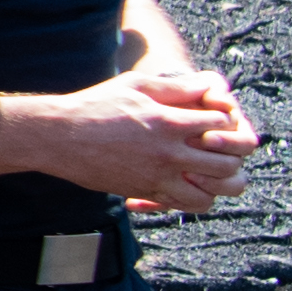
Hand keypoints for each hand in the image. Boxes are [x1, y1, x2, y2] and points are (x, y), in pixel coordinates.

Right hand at [35, 65, 254, 216]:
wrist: (61, 137)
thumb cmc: (97, 105)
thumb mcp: (137, 85)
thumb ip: (176, 87)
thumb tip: (208, 86)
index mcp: (169, 123)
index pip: (222, 124)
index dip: (224, 119)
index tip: (214, 117)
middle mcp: (169, 154)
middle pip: (226, 162)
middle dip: (230, 152)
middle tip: (218, 144)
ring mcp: (158, 177)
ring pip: (211, 192)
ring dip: (216, 181)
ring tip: (207, 168)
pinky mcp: (146, 190)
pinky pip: (183, 205)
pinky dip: (191, 197)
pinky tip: (185, 183)